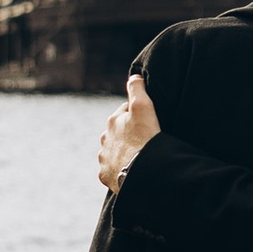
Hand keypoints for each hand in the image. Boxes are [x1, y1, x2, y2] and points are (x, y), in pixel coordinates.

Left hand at [98, 72, 158, 189]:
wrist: (142, 171)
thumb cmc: (145, 139)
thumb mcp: (143, 107)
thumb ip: (137, 89)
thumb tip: (133, 76)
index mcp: (112, 121)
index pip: (125, 113)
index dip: (138, 116)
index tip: (148, 122)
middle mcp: (104, 139)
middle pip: (118, 133)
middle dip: (128, 135)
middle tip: (145, 141)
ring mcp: (104, 158)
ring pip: (114, 152)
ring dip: (123, 153)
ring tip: (139, 158)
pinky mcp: (105, 175)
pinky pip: (112, 171)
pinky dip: (120, 170)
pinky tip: (131, 170)